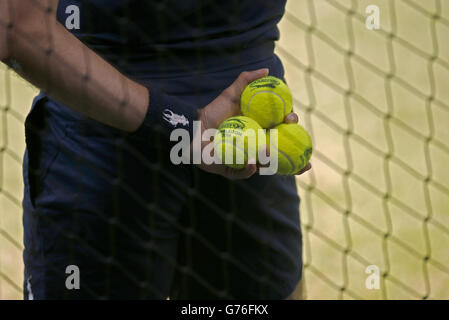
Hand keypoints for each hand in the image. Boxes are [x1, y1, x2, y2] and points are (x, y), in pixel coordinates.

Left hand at [194, 69, 310, 178]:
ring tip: (273, 156)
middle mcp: (255, 147)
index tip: (291, 119)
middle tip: (304, 161)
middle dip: (295, 161)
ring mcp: (244, 160)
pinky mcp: (230, 170)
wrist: (193, 126)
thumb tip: (266, 70)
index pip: (281, 132)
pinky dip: (248, 170)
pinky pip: (241, 173)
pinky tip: (254, 164)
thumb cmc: (213, 112)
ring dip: (272, 165)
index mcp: (260, 131)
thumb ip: (246, 80)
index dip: (290, 127)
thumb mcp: (231, 94)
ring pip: (263, 167)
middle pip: (279, 156)